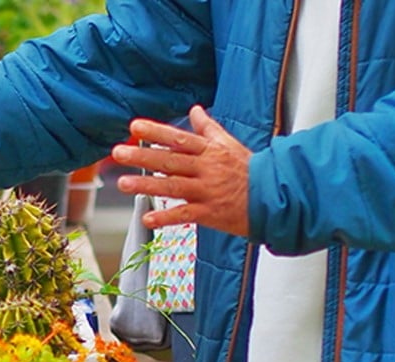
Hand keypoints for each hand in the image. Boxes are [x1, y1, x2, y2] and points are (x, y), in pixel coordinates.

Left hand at [111, 105, 250, 236]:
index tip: (134, 127)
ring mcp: (208, 191)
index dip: (156, 132)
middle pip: (170, 160)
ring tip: (123, 184)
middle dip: (143, 156)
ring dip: (146, 185)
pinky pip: (185, 215)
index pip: (179, 139)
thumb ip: (208, 128)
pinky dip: (166, 217)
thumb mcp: (230, 145)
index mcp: (210, 152)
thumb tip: (195, 109)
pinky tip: (147, 218)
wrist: (275, 198)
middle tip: (118, 152)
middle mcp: (206, 169)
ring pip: (173, 186)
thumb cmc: (251, 171)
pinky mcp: (211, 213)